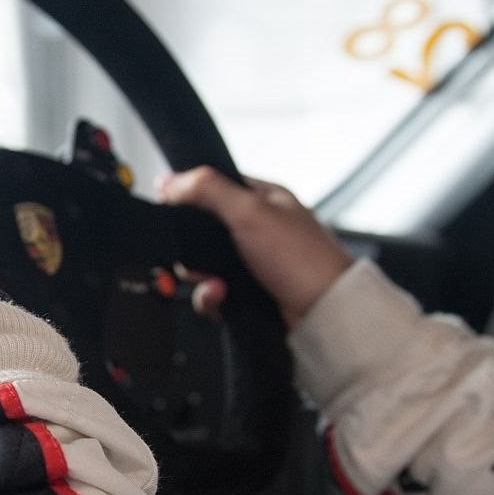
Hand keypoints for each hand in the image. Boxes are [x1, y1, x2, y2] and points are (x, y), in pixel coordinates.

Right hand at [156, 167, 352, 326]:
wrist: (324, 314)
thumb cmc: (304, 260)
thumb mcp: (250, 211)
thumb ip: (207, 189)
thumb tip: (169, 180)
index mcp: (263, 198)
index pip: (213, 187)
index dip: (188, 199)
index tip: (173, 212)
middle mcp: (258, 228)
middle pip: (201, 231)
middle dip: (194, 249)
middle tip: (200, 257)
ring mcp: (253, 262)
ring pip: (204, 266)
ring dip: (202, 278)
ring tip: (217, 284)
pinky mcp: (248, 292)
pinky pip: (213, 292)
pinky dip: (212, 298)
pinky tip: (222, 297)